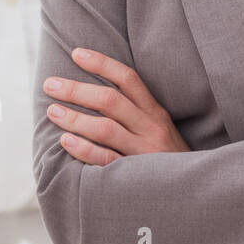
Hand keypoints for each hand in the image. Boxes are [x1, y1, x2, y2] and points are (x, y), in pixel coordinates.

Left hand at [43, 47, 190, 164]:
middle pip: (111, 101)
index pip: (128, 79)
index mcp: (155, 112)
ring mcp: (143, 152)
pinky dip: (84, 150)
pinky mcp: (136, 176)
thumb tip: (94, 92)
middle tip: (50, 84)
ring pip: (106, 129)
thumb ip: (135, 112)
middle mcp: (151, 128)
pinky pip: (106, 160)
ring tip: (52, 111)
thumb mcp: (159, 129)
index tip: (76, 53)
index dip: (102, 63)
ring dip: (75, 118)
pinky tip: (65, 141)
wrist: (192, 190)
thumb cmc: (166, 158)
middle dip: (77, 90)